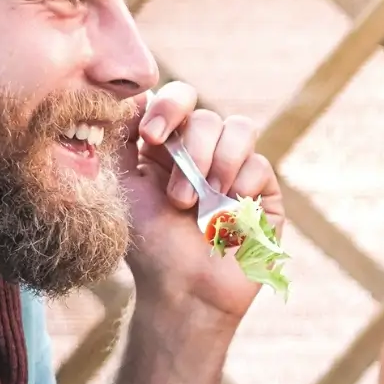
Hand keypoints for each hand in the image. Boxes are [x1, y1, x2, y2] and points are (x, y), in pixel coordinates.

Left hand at [122, 82, 282, 318]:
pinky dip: (241, 185)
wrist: (184, 289)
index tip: (152, 137)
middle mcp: (204, 154)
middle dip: (192, 152)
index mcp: (169, 147)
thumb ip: (119, 137)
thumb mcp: (123, 185)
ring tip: (203, 203)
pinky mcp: (264, 193)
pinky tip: (228, 211)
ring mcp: (236, 171)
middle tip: (178, 197)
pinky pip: (260, 165)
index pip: (178, 100)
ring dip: (218, 164)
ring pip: (240, 129)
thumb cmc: (150, 244)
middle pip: (207, 116)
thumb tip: (130, 94)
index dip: (169, 107)